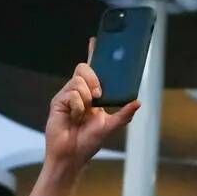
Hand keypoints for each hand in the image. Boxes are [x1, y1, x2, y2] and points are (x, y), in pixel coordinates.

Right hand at [45, 40, 140, 169]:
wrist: (71, 154)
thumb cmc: (88, 142)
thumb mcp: (110, 126)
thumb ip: (124, 114)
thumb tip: (138, 102)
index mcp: (92, 94)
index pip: (93, 70)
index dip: (93, 54)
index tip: (95, 40)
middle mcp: (79, 91)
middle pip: (84, 69)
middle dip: (94, 79)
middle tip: (99, 96)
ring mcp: (67, 95)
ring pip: (78, 81)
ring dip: (86, 99)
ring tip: (83, 114)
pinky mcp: (58, 101)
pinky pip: (71, 93)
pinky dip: (77, 106)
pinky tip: (74, 117)